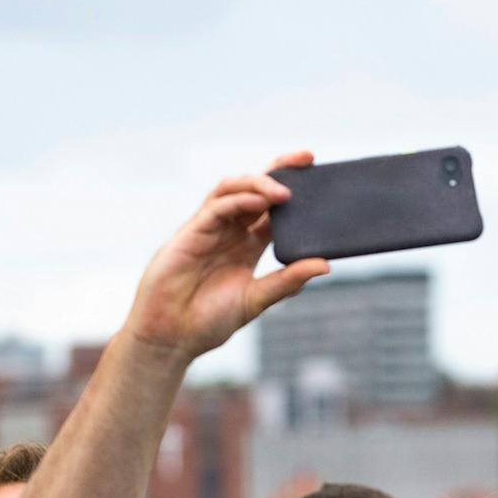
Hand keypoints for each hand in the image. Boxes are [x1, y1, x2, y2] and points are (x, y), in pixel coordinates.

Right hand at [120, 150, 329, 358]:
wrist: (171, 337)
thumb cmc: (208, 321)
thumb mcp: (257, 299)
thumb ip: (288, 281)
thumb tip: (325, 264)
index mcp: (247, 245)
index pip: (274, 210)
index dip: (295, 191)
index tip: (319, 176)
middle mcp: (229, 231)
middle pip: (255, 190)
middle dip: (280, 171)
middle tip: (306, 160)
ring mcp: (209, 229)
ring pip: (234, 190)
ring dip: (259, 183)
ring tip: (285, 191)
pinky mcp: (190, 234)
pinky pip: (215, 208)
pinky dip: (237, 201)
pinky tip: (258, 200)